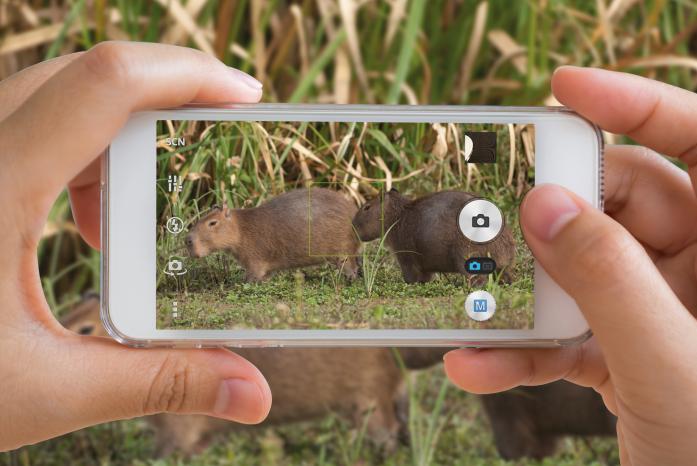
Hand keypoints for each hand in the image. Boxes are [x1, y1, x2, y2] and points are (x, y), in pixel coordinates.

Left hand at [0, 42, 270, 450]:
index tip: (244, 95)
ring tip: (145, 205)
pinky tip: (87, 225)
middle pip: (83, 72)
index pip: (104, 85)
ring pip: (53, 95)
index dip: (185, 73)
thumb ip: (161, 384)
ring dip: (118, 132)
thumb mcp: (47, 390)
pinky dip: (78, 159)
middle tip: (216, 133)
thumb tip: (255, 396)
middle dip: (164, 91)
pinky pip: (28, 128)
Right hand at [444, 67, 696, 464]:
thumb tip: (545, 207)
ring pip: (581, 272)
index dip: (637, 105)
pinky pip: (566, 335)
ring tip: (473, 301)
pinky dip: (520, 351)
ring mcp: (660, 313)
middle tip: (497, 219)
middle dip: (554, 216)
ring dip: (522, 294)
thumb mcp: (672, 365)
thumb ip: (609, 283)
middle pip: (619, 206)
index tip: (562, 89)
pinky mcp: (624, 354)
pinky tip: (477, 364)